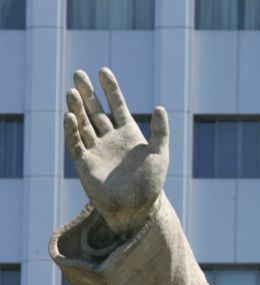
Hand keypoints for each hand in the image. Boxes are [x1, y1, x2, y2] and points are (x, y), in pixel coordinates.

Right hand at [64, 67, 168, 237]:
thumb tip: (160, 108)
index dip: (111, 89)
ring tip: (72, 91)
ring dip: (78, 107)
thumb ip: (160, 132)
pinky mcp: (85, 163)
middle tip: (79, 74)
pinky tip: (71, 116)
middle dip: (88, 93)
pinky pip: (76, 142)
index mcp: (129, 135)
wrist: (136, 209)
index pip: (118, 106)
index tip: (103, 70)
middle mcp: (110, 139)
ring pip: (84, 123)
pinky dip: (72, 130)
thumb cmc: (150, 184)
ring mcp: (96, 150)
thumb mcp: (160, 155)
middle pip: (96, 111)